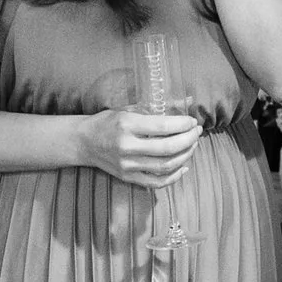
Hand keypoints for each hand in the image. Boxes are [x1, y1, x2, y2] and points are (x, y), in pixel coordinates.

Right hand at [78, 107, 202, 188]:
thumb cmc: (107, 122)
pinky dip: (174, 176)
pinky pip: (156, 182)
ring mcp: (127, 165)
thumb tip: (187, 100)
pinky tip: (184, 166)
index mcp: (127, 125)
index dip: (183, 125)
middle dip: (189, 140)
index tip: (192, 121)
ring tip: (192, 145)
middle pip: (167, 148)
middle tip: (197, 132)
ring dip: (185, 156)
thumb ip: (158, 106)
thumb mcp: (129, 109)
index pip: (163, 126)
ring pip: (165, 166)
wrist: (84, 142)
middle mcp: (127, 146)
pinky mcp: (128, 178)